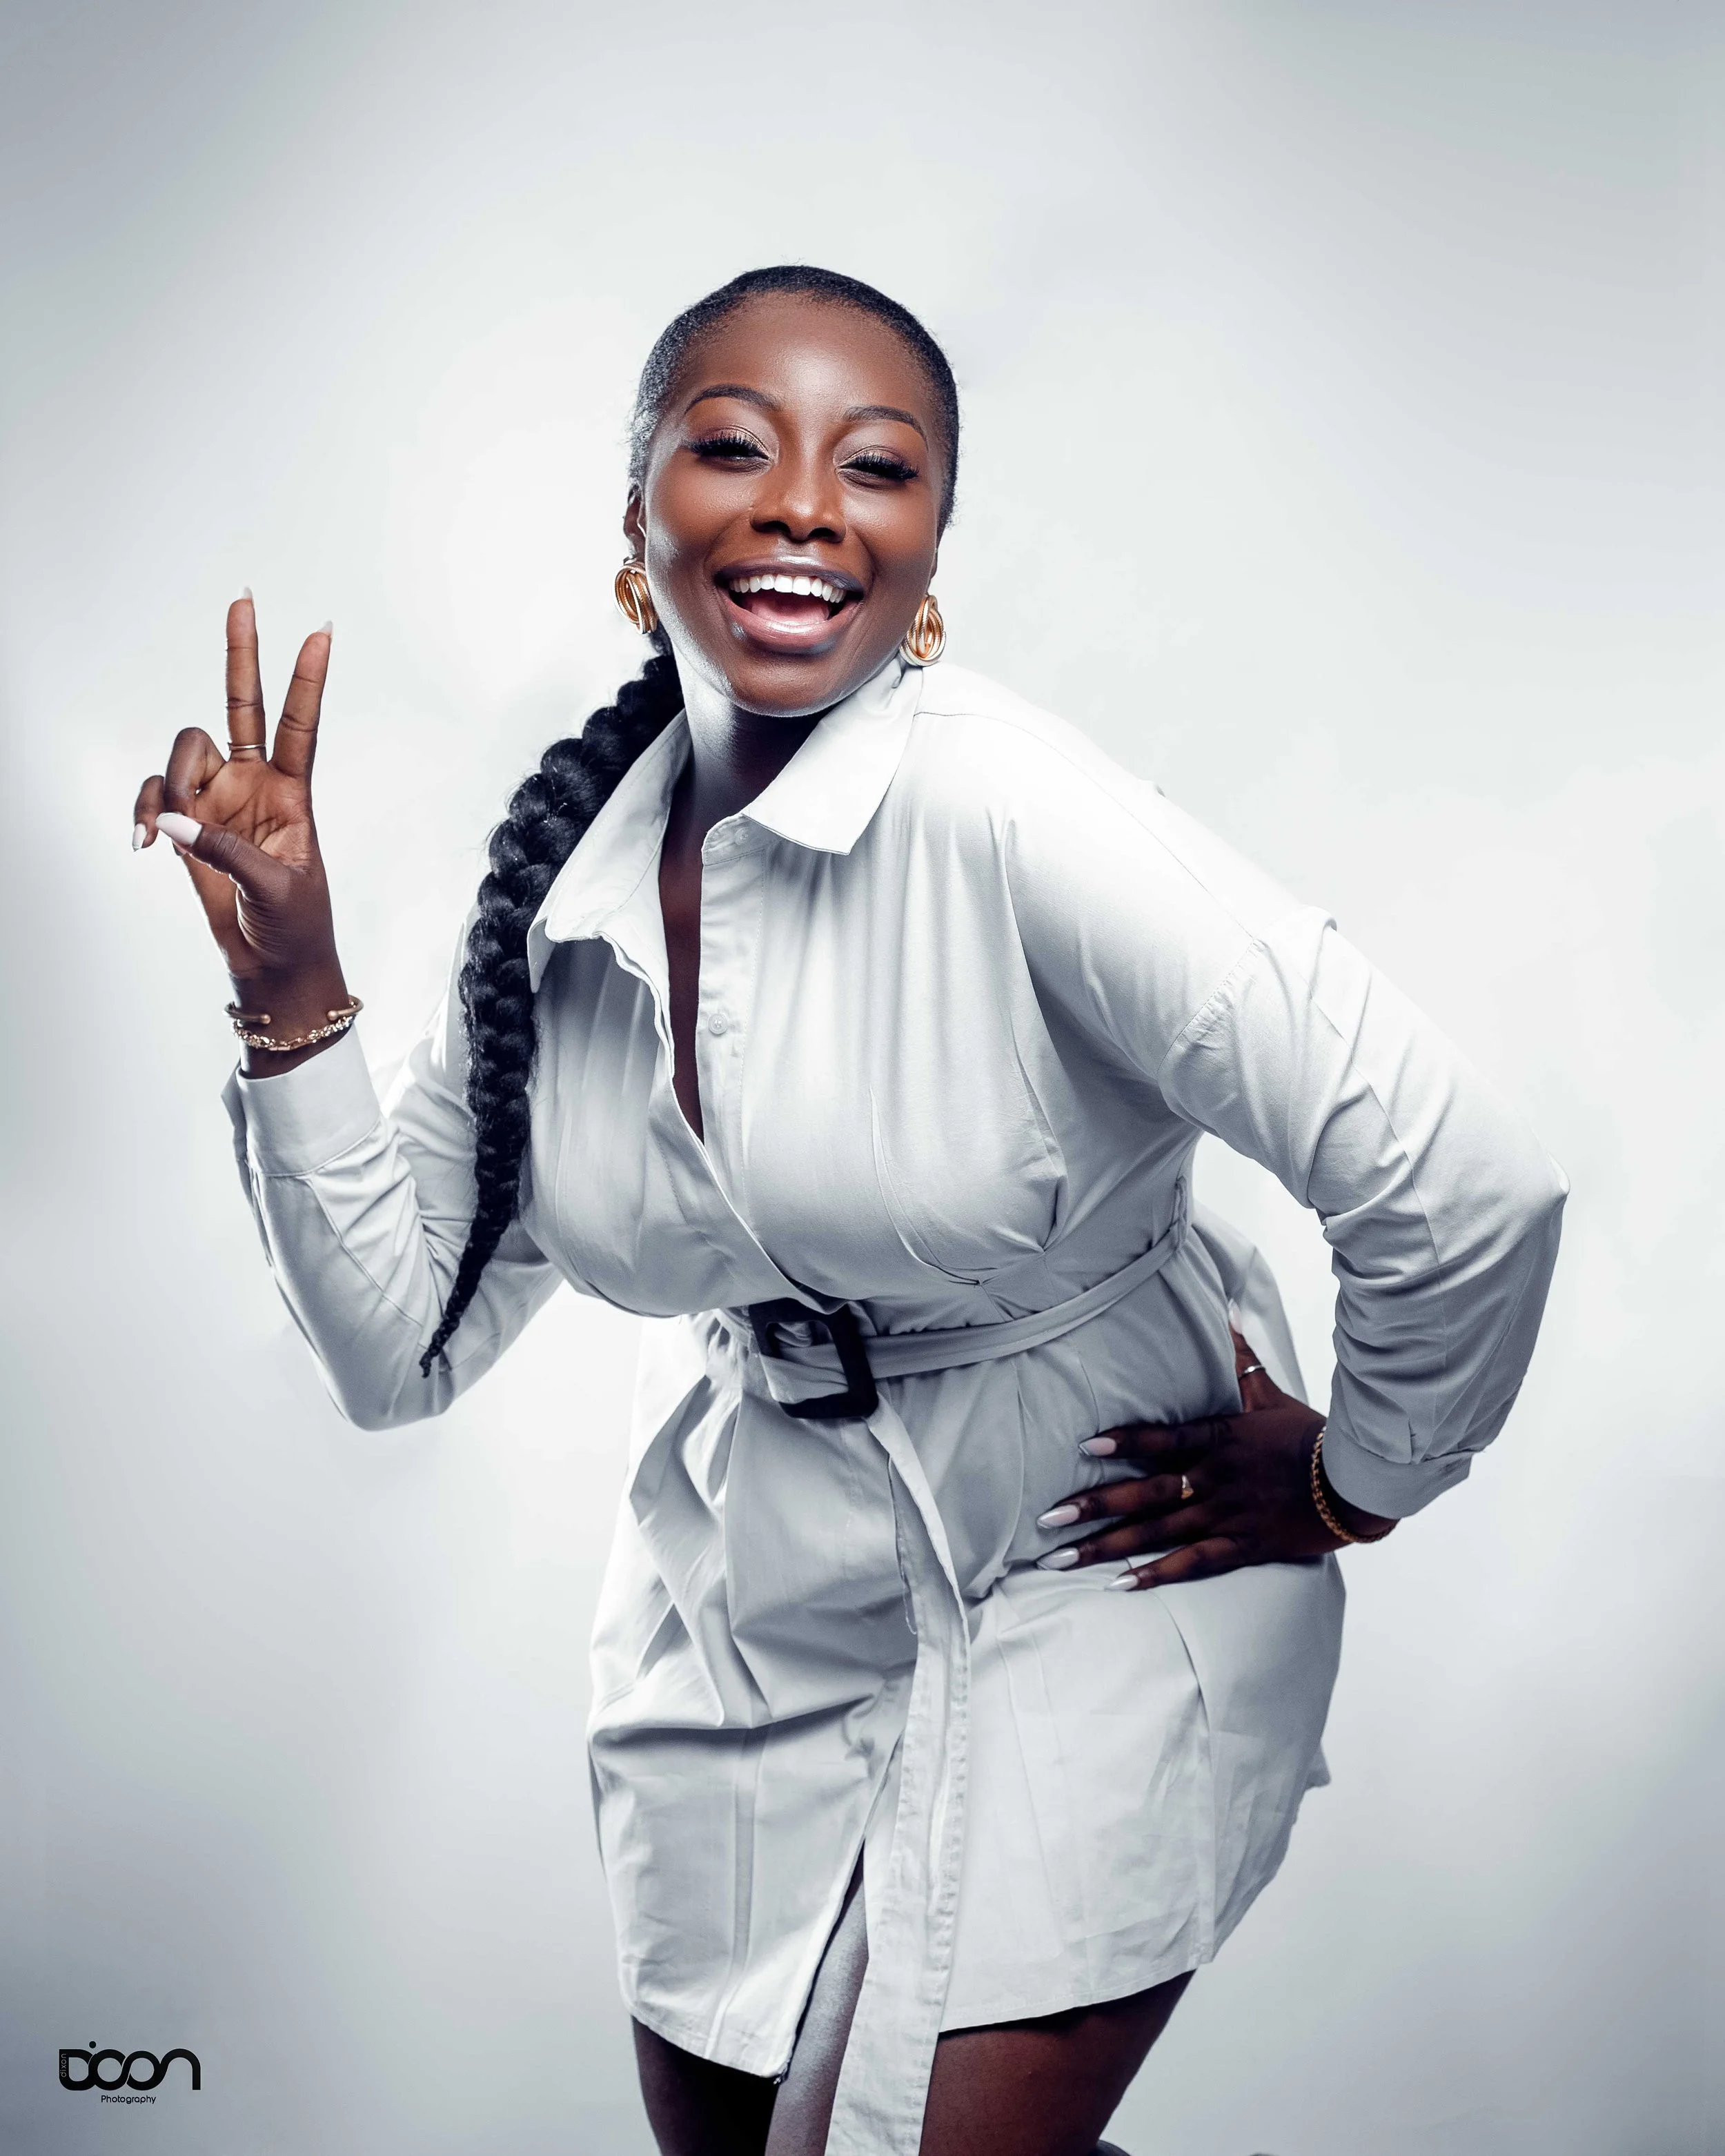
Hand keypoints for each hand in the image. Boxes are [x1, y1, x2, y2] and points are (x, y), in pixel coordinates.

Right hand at [134, 595, 346, 1068]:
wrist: (273, 967)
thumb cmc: (295, 928)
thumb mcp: (276, 888)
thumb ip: (224, 850)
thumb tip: (176, 821)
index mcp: (294, 794)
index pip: (300, 725)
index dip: (307, 679)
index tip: (321, 632)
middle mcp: (255, 785)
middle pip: (242, 705)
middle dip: (240, 655)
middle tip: (242, 599)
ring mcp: (218, 800)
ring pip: (183, 755)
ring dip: (171, 787)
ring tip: (174, 836)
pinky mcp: (188, 824)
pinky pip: (157, 797)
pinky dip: (147, 812)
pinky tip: (147, 843)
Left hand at [1037, 1327, 1396, 1588]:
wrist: (1355, 1482)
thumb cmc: (1311, 1435)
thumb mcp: (1271, 1394)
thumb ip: (1240, 1362)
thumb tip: (1223, 1317)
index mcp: (1219, 1438)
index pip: (1163, 1439)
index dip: (1124, 1442)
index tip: (1083, 1446)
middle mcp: (1215, 1478)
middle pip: (1146, 1493)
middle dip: (1094, 1505)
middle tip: (1048, 1519)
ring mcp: (1227, 1514)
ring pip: (1158, 1532)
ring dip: (1109, 1545)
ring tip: (1064, 1558)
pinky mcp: (1244, 1546)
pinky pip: (1195, 1564)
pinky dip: (1158, 1575)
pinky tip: (1123, 1585)